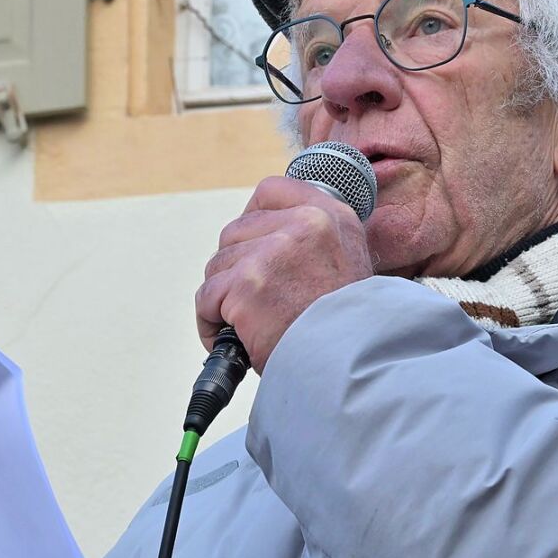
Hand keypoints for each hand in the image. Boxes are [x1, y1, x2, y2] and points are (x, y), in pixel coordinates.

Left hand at [196, 176, 373, 372]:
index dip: (252, 219)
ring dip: (223, 297)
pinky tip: (235, 336)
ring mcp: (273, 253)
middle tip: (255, 301)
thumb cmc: (345, 328)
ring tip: (249, 323)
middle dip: (236, 268)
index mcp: (331, 216)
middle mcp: (305, 224)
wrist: (350, 366)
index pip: (271, 192)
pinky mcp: (246, 286)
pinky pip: (207, 297)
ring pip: (218, 265)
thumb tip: (264, 238)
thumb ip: (312, 241)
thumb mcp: (347, 263)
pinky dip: (211, 321)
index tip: (251, 246)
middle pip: (236, 232)